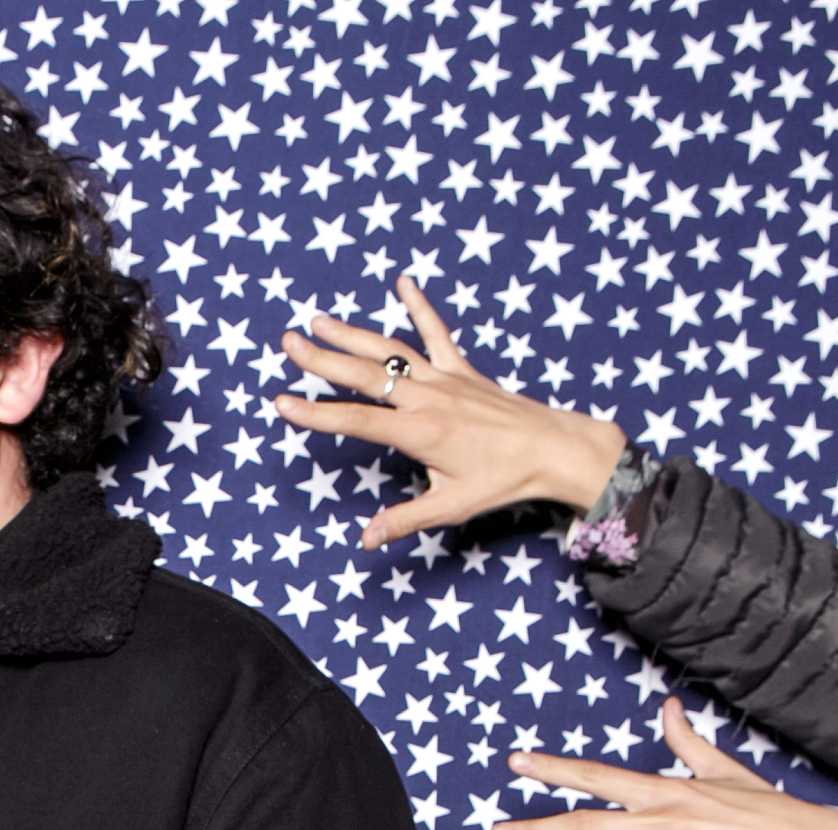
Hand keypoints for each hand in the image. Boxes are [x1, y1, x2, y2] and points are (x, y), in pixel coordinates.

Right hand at [272, 275, 627, 550]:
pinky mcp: (462, 370)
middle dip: (322, 359)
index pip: (356, 421)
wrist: (555, 449)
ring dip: (353, 334)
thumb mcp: (452, 506)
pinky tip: (402, 283)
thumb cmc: (505, 479)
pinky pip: (436, 333)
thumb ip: (405, 519)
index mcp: (421, 433)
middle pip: (365, 376)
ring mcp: (445, 379)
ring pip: (391, 351)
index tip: (281, 403)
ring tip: (319, 321)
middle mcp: (428, 399)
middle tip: (288, 342)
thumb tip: (366, 539)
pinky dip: (419, 306)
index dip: (316, 413)